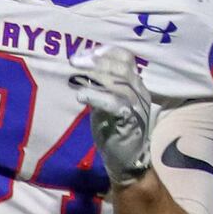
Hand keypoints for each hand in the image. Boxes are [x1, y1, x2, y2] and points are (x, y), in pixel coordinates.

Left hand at [69, 46, 152, 186]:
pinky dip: (98, 97)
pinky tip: (81, 95)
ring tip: (74, 76)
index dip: (106, 52)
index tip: (84, 53)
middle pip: (121, 68)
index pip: (126, 59)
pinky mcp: (130, 122)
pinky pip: (117, 104)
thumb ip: (100, 86)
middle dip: (95, 61)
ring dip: (95, 76)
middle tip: (73, 61)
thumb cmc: (116, 130)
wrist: (129, 161)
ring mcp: (137, 107)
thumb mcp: (107, 103)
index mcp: (135, 85)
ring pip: (120, 83)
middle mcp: (139, 93)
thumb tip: (81, 68)